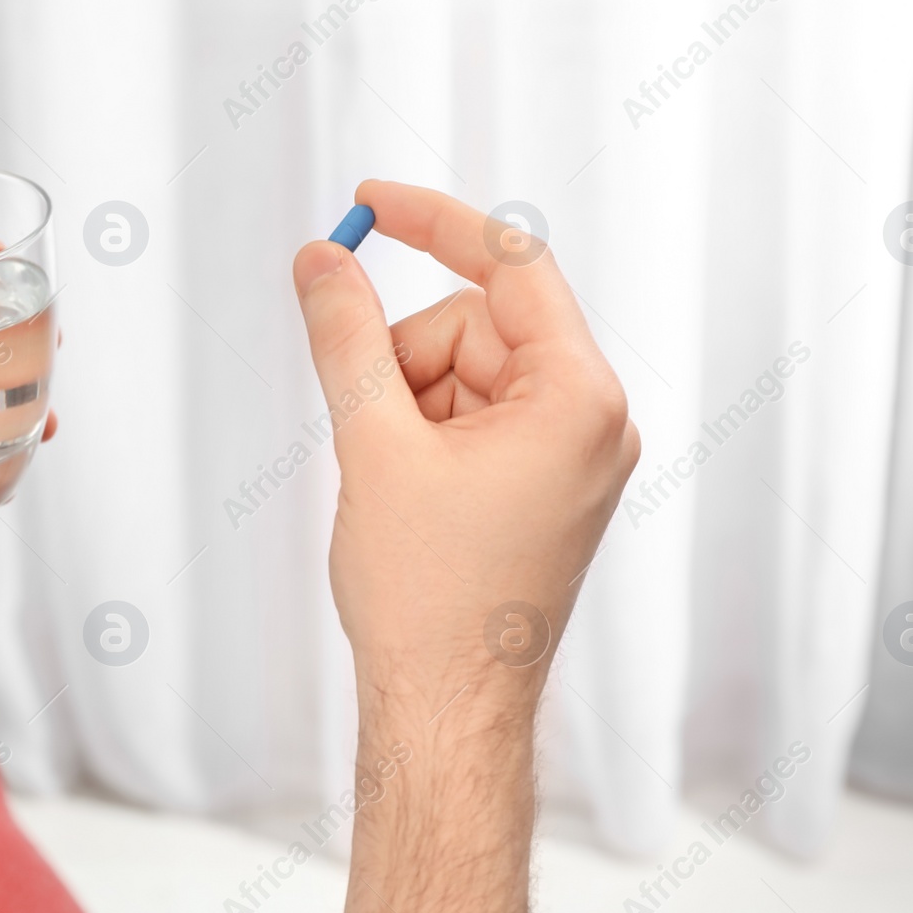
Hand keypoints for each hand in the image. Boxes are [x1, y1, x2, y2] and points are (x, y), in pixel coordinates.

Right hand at [295, 180, 636, 711]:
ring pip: (467, 372)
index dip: (430, 222)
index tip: (363, 202)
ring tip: (391, 482)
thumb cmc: (426, 596)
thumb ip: (345, 337)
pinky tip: (408, 495)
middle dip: (405, 360)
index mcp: (578, 398)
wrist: (446, 710)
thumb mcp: (372, 445)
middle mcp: (593, 419)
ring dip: (409, 404)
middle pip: (475, 324)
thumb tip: (319, 258)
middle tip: (366, 429)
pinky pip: (476, 416)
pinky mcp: (548, 484)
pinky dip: (425, 434)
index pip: (509, 264)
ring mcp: (574, 454)